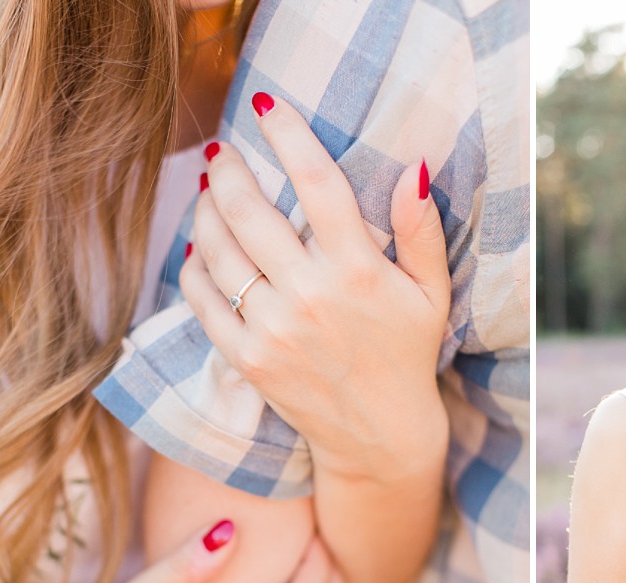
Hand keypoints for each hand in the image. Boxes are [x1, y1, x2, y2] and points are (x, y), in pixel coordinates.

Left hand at [182, 95, 451, 480]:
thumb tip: (414, 168)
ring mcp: (273, 330)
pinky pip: (203, 299)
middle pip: (252, 212)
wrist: (379, 433)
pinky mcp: (248, 358)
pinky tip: (199, 245)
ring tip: (208, 191)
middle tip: (224, 152)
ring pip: (219, 251)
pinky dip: (194, 265)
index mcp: (359, 273)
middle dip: (230, 170)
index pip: (320, 185)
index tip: (270, 107)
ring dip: (205, 210)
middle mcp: (311, 297)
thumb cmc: (407, 355)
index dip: (291, 138)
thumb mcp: (431, 294)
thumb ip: (422, 232)